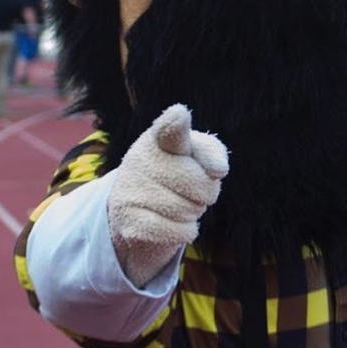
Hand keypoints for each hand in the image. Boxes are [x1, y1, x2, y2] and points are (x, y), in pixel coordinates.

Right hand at [107, 104, 228, 287]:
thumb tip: (218, 169)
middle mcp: (139, 159)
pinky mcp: (128, 221)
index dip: (176, 124)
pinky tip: (174, 222)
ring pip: (190, 209)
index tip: (180, 116)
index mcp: (158, 137)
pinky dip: (186, 230)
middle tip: (194, 189)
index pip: (169, 129)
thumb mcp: (198, 154)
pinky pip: (178, 231)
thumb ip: (212, 152)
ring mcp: (130, 190)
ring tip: (179, 203)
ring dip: (194, 211)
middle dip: (207, 191)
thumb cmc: (179, 172)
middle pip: (200, 182)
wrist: (139, 208)